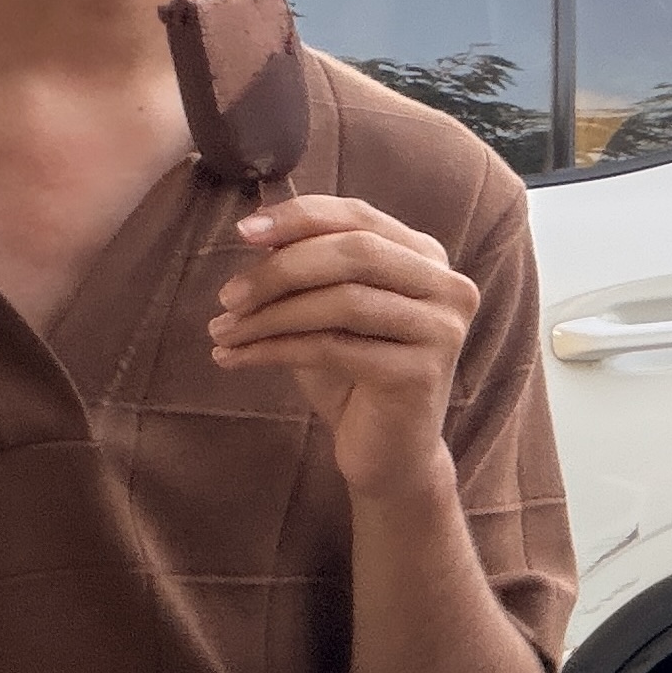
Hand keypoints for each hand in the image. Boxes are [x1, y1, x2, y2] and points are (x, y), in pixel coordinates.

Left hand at [213, 195, 475, 489]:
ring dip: (270, 315)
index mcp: (426, 258)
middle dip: (280, 270)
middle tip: (228, 296)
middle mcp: (447, 287)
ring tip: (224, 332)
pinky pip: (333, 348)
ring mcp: (441, 330)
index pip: (359, 217)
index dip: (298, 217)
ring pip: (342, 301)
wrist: (388, 455)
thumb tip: (256, 230)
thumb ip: (307, 267)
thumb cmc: (353, 375)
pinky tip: (237, 359)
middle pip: (353, 253)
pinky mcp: (420, 374)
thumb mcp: (328, 310)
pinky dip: (276, 349)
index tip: (242, 232)